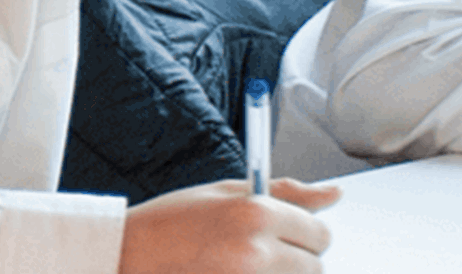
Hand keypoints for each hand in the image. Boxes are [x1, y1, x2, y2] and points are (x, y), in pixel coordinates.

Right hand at [118, 179, 340, 273]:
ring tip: (239, 266)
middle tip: (256, 253)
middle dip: (295, 260)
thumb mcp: (224, 193)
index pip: (320, 233)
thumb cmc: (170, 222)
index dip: (304, 232)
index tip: (286, 232)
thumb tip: (333, 194)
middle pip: (315, 267)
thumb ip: (284, 193)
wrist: (128, 257)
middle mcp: (257, 252)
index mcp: (256, 214)